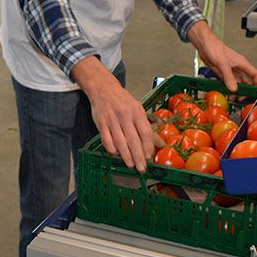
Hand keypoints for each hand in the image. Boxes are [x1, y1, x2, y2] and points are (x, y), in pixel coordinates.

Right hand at [72, 56, 152, 171]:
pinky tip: (116, 154)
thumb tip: (155, 143)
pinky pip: (107, 140)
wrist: (103, 88)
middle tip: (142, 167)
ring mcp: (112, 120)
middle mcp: (125, 115)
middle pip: (133, 140)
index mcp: (137, 111)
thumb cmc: (122, 100)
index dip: (148, 147)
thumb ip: (144, 124)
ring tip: (131, 164)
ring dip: (126, 156)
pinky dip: (112, 149)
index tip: (149, 157)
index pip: (145, 132)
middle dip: (138, 156)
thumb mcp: (137, 108)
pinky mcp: (101, 123)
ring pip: (120, 142)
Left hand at [187, 21, 256, 90]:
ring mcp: (230, 70)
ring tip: (230, 97)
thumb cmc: (214, 47)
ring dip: (234, 91)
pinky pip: (227, 82)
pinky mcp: (222, 72)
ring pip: (236, 83)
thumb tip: (234, 88)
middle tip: (239, 98)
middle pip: (246, 82)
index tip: (254, 92)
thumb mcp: (222, 63)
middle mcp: (237, 68)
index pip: (255, 75)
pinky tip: (223, 91)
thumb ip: (228, 76)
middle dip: (244, 91)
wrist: (203, 44)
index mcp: (242, 63)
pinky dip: (226, 87)